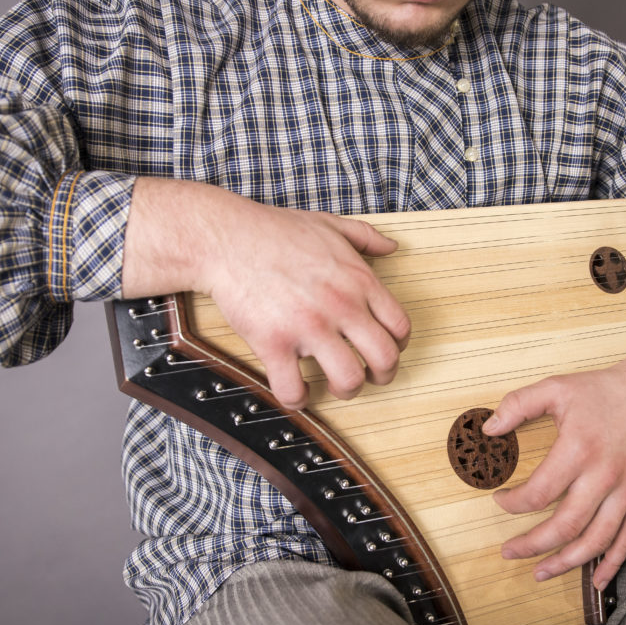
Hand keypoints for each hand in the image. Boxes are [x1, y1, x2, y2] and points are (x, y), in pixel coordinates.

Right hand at [122, 178, 410, 408]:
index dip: (397, 346)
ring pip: (348, 380)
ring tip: (334, 386)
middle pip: (384, 358)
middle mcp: (341, 306)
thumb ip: (366, 236)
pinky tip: (296, 392)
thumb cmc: (275, 232)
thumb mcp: (330, 225)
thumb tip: (391, 246)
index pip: (399, 326)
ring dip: (345, 390)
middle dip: (381, 376)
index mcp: (358, 280)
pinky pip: (294, 388)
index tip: (385, 350)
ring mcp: (308, 326)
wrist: (226, 238)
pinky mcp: (274, 343)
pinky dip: (298, 399)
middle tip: (368, 377)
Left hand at [482, 332, 625, 589]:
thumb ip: (519, 404)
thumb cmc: (604, 390)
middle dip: (533, 545)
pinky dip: (612, 564)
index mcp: (579, 449)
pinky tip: (596, 579)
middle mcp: (603, 475)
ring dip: (566, 562)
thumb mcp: (556, 387)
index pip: (540, 492)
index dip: (514, 504)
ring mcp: (624, 490)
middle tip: (509, 551)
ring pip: (596, 540)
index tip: (500, 500)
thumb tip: (489, 428)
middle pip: (566, 525)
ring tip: (540, 572)